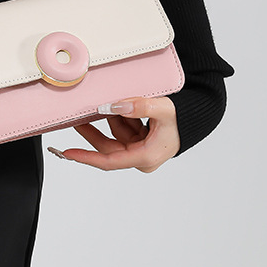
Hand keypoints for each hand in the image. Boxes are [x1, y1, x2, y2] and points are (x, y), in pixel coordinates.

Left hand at [47, 95, 179, 172]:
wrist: (198, 116)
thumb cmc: (184, 118)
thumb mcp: (163, 109)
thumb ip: (140, 107)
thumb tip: (115, 105)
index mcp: (145, 156)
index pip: (109, 160)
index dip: (87, 157)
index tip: (69, 153)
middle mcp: (141, 156)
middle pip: (107, 147)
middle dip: (91, 132)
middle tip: (75, 118)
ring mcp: (140, 148)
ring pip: (114, 135)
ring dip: (107, 120)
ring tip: (98, 105)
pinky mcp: (140, 140)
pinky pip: (122, 129)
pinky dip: (117, 117)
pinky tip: (115, 106)